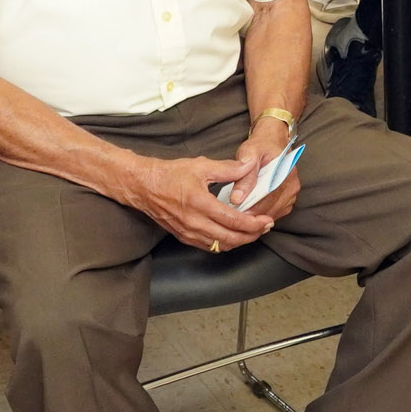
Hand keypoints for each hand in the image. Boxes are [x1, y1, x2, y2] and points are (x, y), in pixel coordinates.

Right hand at [125, 154, 275, 252]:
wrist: (144, 186)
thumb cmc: (170, 174)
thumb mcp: (200, 165)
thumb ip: (228, 168)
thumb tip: (249, 166)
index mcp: (200, 204)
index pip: (233, 221)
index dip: (253, 224)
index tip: (266, 221)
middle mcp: (194, 223)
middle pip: (230, 239)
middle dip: (251, 235)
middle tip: (265, 228)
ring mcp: (188, 232)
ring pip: (220, 246)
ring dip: (239, 241)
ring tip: (253, 232)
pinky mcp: (183, 237)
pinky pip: (208, 246)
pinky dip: (224, 244)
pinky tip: (233, 236)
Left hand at [222, 120, 302, 226]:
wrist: (270, 144)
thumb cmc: (260, 147)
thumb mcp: (249, 153)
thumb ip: (244, 175)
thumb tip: (237, 198)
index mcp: (286, 170)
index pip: (269, 196)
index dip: (252, 206)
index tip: (237, 210)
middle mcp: (292, 184)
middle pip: (271, 207)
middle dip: (252, 213)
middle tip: (233, 214)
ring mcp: (291, 194)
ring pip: (272, 213)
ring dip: (256, 216)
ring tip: (239, 212)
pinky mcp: (288, 201)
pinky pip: (274, 213)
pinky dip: (261, 215)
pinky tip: (249, 209)